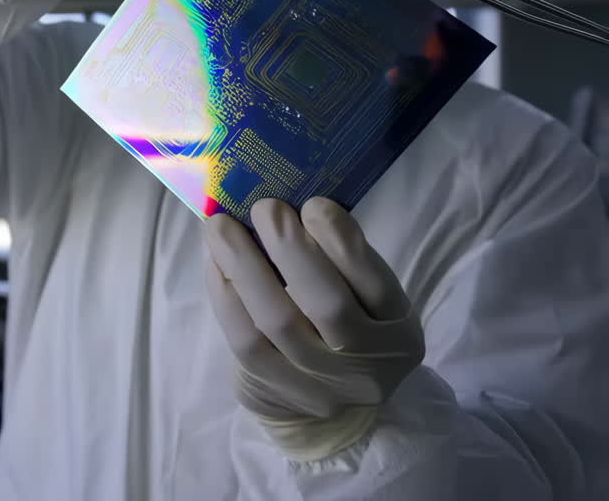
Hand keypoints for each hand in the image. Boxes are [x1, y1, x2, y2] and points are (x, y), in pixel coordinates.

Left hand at [203, 197, 423, 460]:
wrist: (328, 409)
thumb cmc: (347, 330)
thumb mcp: (368, 302)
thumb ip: (345, 261)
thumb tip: (297, 205)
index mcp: (399, 333)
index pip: (377, 285)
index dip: (343, 242)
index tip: (314, 204)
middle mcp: (365, 364)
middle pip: (327, 304)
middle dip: (291, 248)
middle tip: (265, 207)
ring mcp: (316, 384)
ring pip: (277, 322)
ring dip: (244, 266)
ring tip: (220, 226)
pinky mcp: (272, 389)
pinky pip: (244, 340)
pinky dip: (225, 295)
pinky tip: (214, 262)